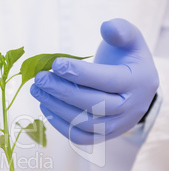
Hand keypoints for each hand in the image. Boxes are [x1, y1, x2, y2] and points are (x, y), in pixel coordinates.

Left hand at [30, 18, 158, 144]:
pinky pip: (81, 138)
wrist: (134, 88)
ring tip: (37, 91)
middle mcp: (130, 108)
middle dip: (62, 91)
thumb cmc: (126, 60)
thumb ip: (120, 31)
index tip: (55, 64)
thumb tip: (106, 27)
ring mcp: (117, 126)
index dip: (80, 73)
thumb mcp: (129, 41)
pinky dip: (60, 126)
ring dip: (56, 108)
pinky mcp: (104, 136)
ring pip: (84, 124)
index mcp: (138, 83)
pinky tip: (45, 107)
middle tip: (40, 79)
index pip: (107, 80)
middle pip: (93, 104)